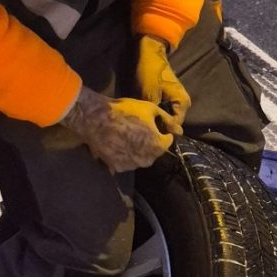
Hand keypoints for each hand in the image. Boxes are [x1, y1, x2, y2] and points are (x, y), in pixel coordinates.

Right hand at [62, 87, 179, 172]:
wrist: (96, 119)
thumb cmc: (125, 111)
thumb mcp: (150, 109)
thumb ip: (167, 120)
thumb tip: (180, 130)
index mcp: (157, 146)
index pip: (167, 141)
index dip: (162, 132)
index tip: (153, 125)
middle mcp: (147, 160)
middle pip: (154, 152)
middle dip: (150, 143)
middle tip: (138, 130)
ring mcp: (131, 165)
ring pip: (140, 159)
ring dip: (137, 150)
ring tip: (126, 137)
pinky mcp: (117, 167)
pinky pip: (126, 162)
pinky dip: (124, 156)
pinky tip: (117, 144)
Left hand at [137, 35, 190, 127]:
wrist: (150, 52)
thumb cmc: (150, 73)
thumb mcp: (149, 96)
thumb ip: (155, 115)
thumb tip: (155, 132)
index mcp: (182, 103)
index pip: (174, 127)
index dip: (161, 133)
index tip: (148, 136)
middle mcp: (183, 103)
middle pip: (172, 123)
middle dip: (159, 127)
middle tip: (144, 132)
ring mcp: (177, 99)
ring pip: (167, 117)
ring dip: (157, 120)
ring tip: (144, 126)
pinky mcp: (170, 96)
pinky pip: (165, 110)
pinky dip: (156, 113)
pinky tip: (146, 116)